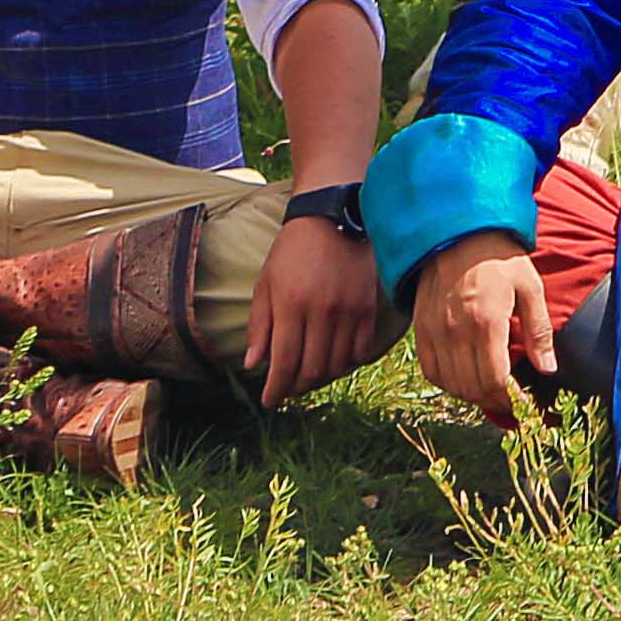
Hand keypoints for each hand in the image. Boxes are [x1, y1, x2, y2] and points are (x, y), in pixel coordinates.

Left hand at [245, 214, 384, 404]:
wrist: (332, 219)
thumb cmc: (291, 252)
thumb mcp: (265, 284)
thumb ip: (259, 326)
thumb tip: (253, 365)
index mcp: (290, 305)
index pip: (283, 363)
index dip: (275, 389)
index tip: (269, 401)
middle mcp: (321, 312)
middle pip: (311, 370)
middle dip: (296, 387)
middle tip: (287, 389)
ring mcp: (348, 311)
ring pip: (336, 365)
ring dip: (320, 378)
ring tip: (308, 376)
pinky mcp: (367, 308)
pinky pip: (360, 350)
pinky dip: (346, 363)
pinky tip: (334, 361)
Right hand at [405, 233, 554, 425]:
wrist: (458, 232)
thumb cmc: (499, 258)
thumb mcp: (530, 287)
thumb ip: (538, 331)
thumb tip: (547, 369)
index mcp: (487, 322)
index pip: (495, 380)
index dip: (509, 398)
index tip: (520, 401)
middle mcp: (456, 332)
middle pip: (473, 387)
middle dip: (494, 400)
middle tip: (508, 398)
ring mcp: (435, 332)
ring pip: (451, 384)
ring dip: (471, 394)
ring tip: (488, 388)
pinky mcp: (421, 329)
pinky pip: (431, 370)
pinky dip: (448, 382)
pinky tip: (463, 377)